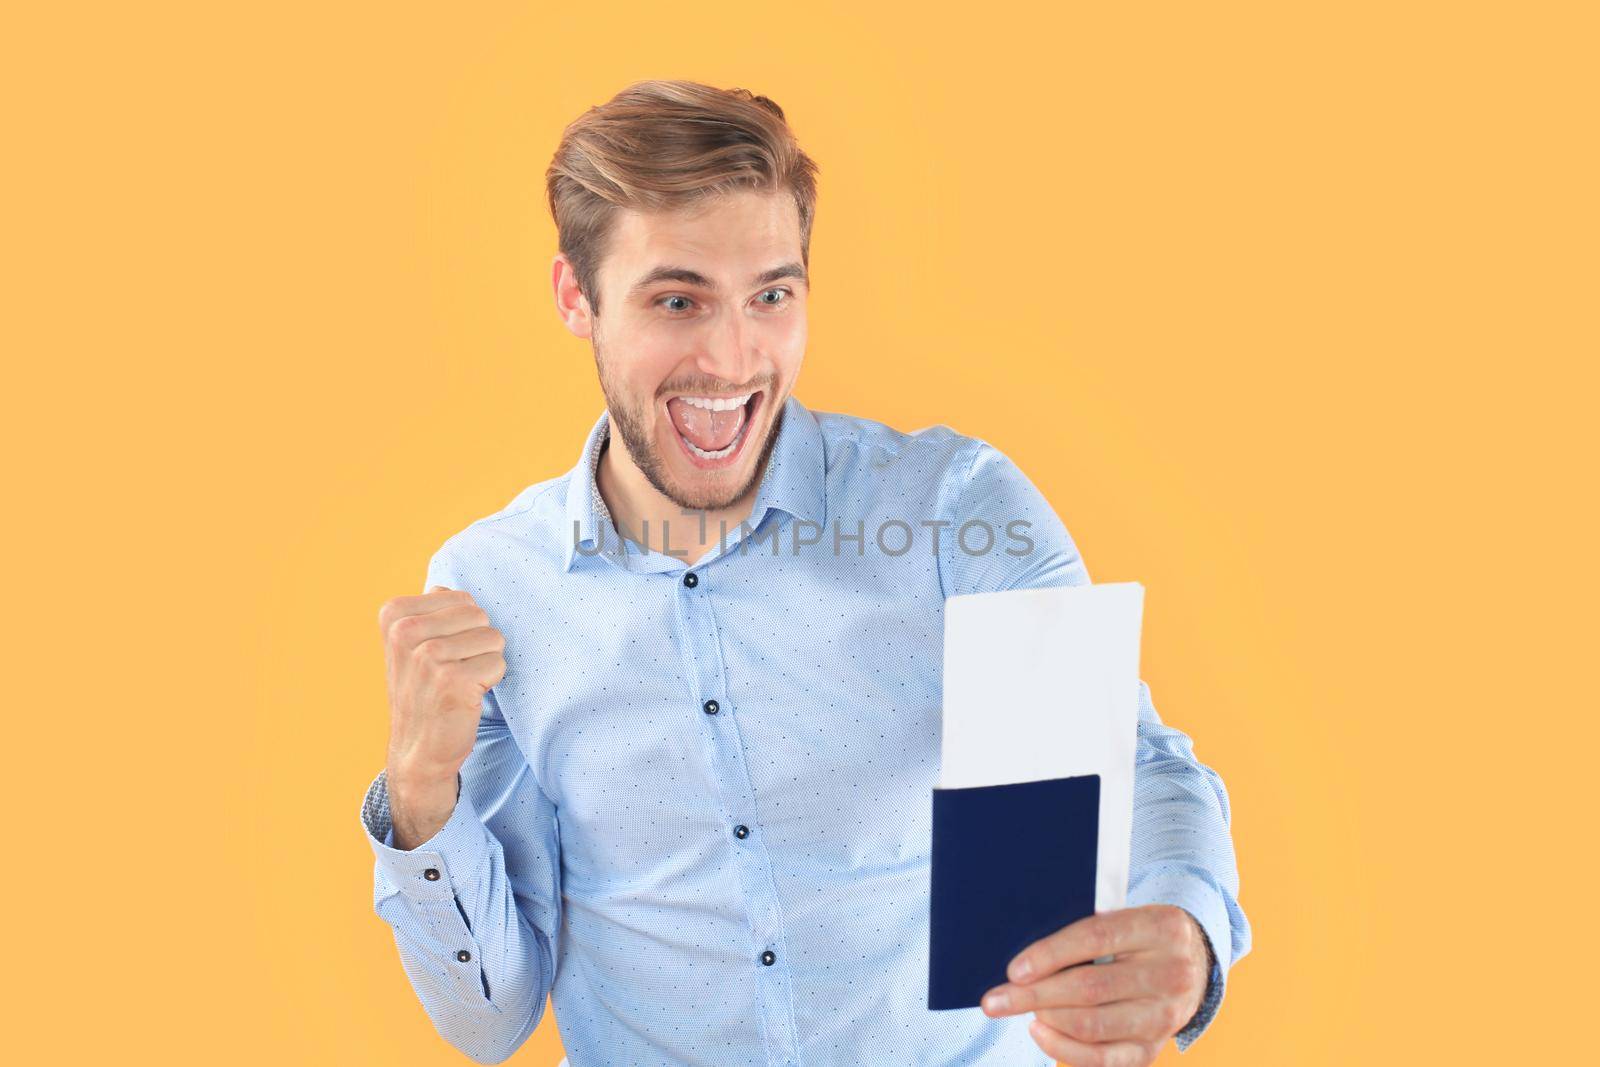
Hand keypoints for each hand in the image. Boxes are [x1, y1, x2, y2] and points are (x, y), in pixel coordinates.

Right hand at [377, 584, 505, 791]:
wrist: (416, 749)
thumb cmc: (422, 690)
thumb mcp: (411, 644)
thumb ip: (428, 611)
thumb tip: (442, 584)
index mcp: (394, 614)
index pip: (462, 599)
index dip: (463, 627)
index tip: (439, 653)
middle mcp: (405, 632)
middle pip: (480, 615)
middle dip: (477, 643)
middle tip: (452, 670)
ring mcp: (427, 657)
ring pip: (493, 638)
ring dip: (484, 663)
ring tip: (459, 683)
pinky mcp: (451, 682)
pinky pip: (498, 664)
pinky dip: (490, 682)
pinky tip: (466, 696)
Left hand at [980, 904, 1210, 1065]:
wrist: (1194, 964)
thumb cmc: (1139, 937)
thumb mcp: (1126, 918)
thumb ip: (1086, 932)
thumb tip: (1025, 962)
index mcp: (1161, 927)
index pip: (1096, 937)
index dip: (1050, 954)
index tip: (1014, 970)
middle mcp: (1170, 973)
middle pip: (1090, 988)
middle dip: (1034, 996)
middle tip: (995, 1000)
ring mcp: (1166, 1016)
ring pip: (1093, 1025)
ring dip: (1046, 1021)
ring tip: (1019, 1011)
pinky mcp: (1155, 1048)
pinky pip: (1103, 1059)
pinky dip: (1064, 1049)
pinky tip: (1040, 1032)